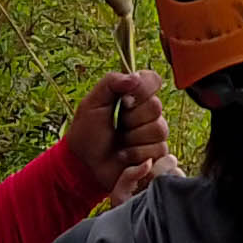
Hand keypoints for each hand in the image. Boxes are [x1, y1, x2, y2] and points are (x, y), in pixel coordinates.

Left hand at [58, 69, 170, 196]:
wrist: (83, 165)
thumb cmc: (86, 134)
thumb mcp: (92, 102)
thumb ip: (111, 82)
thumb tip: (136, 77)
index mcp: (132, 95)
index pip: (153, 80)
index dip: (142, 89)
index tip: (123, 99)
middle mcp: (146, 113)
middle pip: (156, 106)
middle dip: (131, 118)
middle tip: (117, 125)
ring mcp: (152, 134)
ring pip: (159, 129)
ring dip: (133, 137)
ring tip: (120, 143)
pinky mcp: (156, 155)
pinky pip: (158, 149)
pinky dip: (136, 153)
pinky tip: (124, 156)